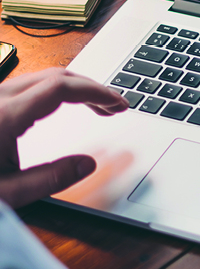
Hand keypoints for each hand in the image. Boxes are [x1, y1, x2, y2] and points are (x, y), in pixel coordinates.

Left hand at [0, 68, 128, 207]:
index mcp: (5, 115)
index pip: (63, 87)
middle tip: (115, 107)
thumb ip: (51, 179)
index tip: (119, 104)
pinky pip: (27, 85)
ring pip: (41, 77)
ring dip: (74, 87)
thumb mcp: (6, 193)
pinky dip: (54, 91)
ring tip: (96, 107)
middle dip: (91, 87)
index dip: (98, 91)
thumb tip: (89, 165)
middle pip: (56, 76)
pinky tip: (60, 108)